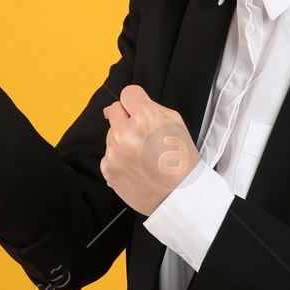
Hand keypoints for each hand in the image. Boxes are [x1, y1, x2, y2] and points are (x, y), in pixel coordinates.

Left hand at [101, 85, 198, 215]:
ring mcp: (113, 151)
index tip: (139, 110)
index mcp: (144, 116)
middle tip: (143, 134)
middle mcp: (124, 132)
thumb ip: (152, 106)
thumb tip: (132, 101)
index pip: (127, 93)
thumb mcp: (176, 122)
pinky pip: (109, 154)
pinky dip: (120, 158)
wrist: (179, 196)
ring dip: (122, 139)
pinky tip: (137, 167)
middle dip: (126, 118)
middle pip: (114, 110)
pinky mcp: (108, 168)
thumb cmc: (181, 161)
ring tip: (143, 155)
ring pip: (111, 134)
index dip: (136, 101)